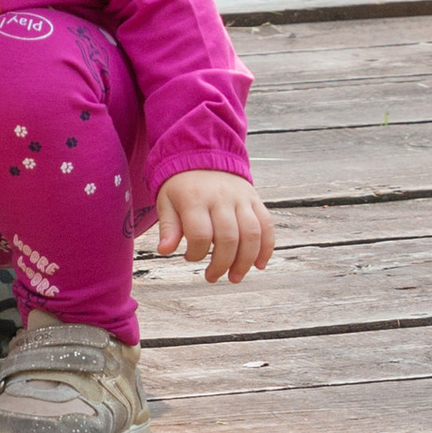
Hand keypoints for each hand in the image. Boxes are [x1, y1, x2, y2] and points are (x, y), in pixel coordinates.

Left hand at [151, 169, 275, 282]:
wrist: (203, 156)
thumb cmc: (182, 186)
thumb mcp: (166, 202)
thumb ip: (168, 227)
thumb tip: (165, 250)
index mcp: (195, 198)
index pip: (200, 234)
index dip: (195, 254)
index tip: (188, 257)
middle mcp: (221, 197)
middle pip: (228, 237)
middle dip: (222, 264)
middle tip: (212, 277)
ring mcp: (241, 198)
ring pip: (251, 234)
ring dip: (245, 261)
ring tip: (235, 277)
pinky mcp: (254, 199)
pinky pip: (266, 225)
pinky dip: (266, 247)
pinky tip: (259, 264)